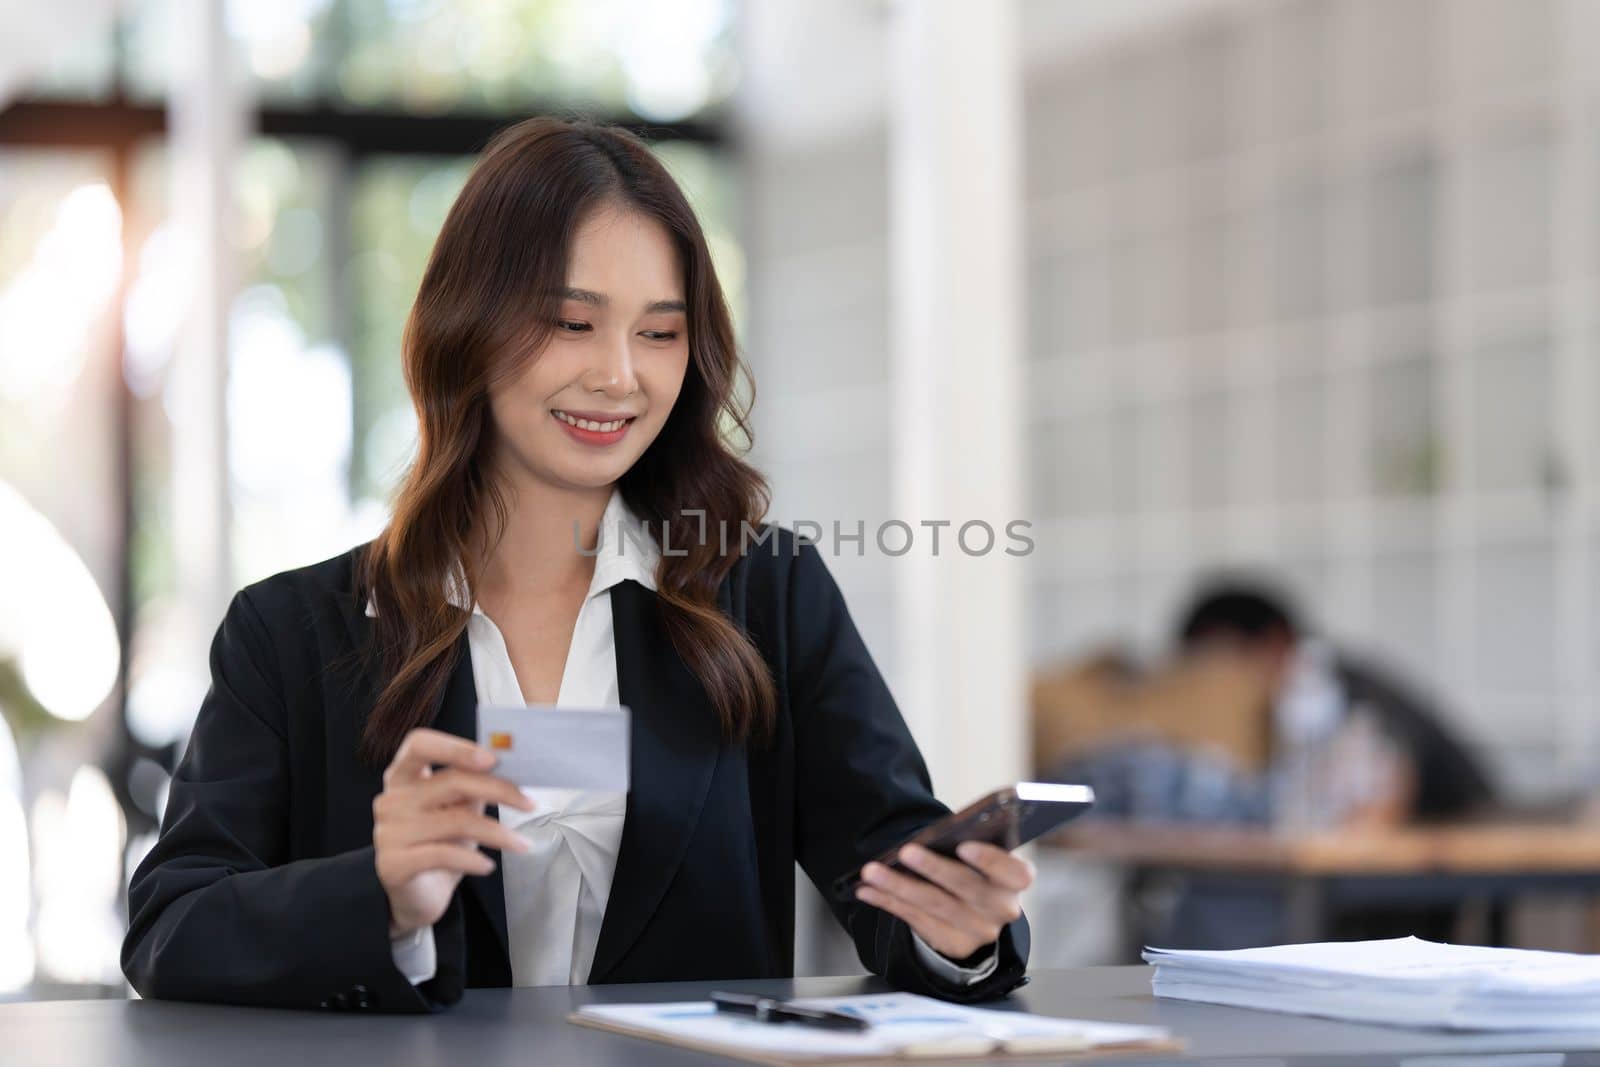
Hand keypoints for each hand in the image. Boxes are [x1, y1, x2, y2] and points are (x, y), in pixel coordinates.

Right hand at [373, 727, 534, 938]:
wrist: (417, 895)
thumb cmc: (441, 843)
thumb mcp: (459, 808)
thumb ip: (474, 783)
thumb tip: (513, 766)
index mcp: (403, 775)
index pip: (419, 743)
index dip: (456, 747)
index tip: (493, 759)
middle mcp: (391, 799)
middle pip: (450, 781)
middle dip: (498, 790)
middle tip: (529, 803)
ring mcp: (388, 832)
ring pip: (456, 821)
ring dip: (497, 833)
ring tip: (521, 844)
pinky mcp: (392, 864)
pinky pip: (442, 855)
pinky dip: (472, 859)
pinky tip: (488, 866)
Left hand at [854, 841, 1033, 959]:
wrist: (977, 911)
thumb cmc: (975, 869)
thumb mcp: (981, 857)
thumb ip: (968, 847)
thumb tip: (932, 837)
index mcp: (1014, 880)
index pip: (1016, 873)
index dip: (991, 860)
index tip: (964, 845)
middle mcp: (1002, 909)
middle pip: (967, 889)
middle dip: (933, 869)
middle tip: (905, 852)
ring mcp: (978, 931)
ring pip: (935, 907)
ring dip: (899, 886)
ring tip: (872, 871)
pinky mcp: (953, 945)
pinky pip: (916, 921)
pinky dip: (889, 903)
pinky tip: (868, 890)